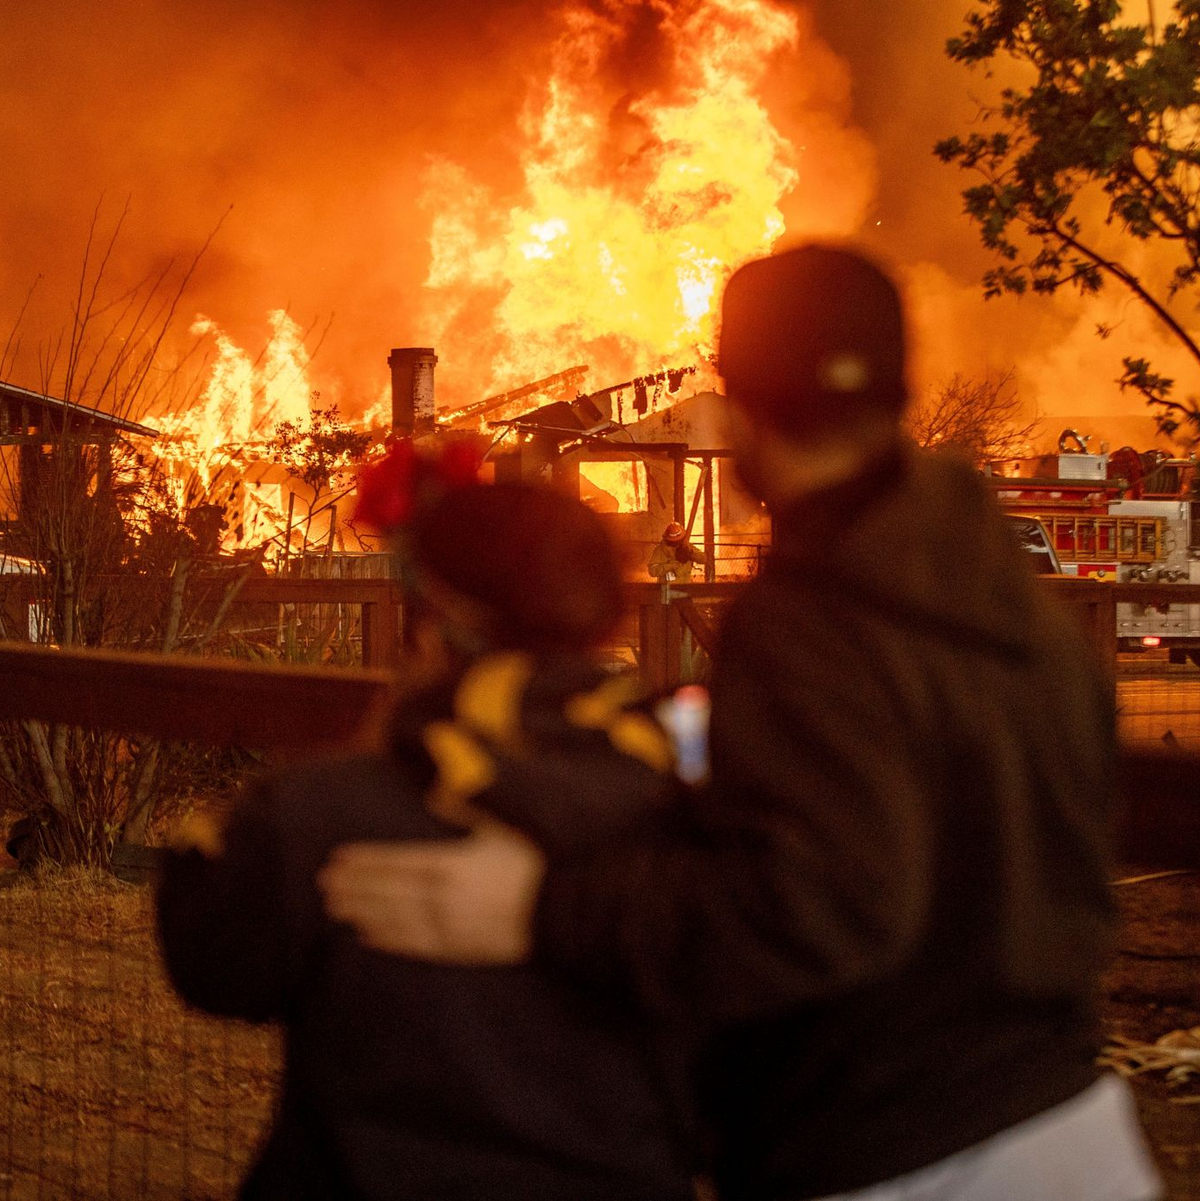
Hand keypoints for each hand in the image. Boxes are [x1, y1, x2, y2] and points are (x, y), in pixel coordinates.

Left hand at [318, 823, 546, 963]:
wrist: (566, 910)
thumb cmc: (538, 861)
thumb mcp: (504, 825)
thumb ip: (468, 809)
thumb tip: (436, 793)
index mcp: (450, 863)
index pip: (394, 862)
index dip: (364, 861)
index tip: (337, 859)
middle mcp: (442, 898)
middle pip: (387, 891)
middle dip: (354, 886)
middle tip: (324, 884)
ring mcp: (450, 927)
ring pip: (394, 919)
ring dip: (363, 912)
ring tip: (336, 908)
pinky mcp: (461, 950)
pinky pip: (416, 945)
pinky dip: (389, 940)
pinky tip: (368, 937)